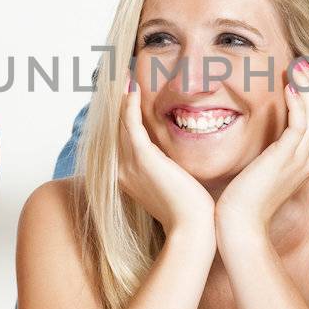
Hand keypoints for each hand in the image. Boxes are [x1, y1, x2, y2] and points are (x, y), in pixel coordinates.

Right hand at [117, 70, 214, 234]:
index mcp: (128, 178)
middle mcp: (122, 171)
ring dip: (121, 99)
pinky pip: (131, 124)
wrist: (192, 230)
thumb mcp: (173, 188)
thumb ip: (168, 171)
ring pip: (120, 124)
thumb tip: (175, 163)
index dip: (122, 118)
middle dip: (117, 105)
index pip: (121, 141)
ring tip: (122, 77)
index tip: (127, 99)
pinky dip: (130, 105)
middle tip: (120, 80)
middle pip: (115, 130)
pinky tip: (132, 88)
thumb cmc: (190, 213)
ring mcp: (129, 165)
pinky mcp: (142, 159)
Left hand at [215, 59, 308, 237]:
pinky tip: (288, 86)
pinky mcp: (288, 157)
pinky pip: (301, 122)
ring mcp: (301, 158)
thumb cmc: (242, 199)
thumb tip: (257, 134)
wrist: (239, 224)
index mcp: (304, 160)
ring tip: (298, 65)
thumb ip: (264, 150)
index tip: (299, 73)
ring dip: (308, 86)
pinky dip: (298, 101)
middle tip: (303, 62)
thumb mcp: (258, 168)